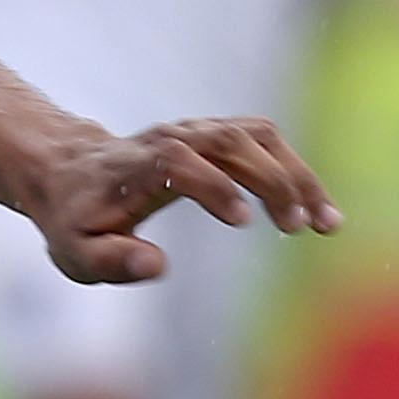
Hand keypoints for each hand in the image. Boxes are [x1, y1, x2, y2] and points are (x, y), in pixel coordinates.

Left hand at [23, 113, 342, 284]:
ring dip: (296, 175)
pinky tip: (318, 209)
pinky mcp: (217, 134)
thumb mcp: (78, 254)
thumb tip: (156, 266)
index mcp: (135, 168)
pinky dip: (297, 170)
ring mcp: (197, 131)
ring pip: (257, 137)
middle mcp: (171, 139)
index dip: (212, 185)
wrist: (72, 173)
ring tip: (326, 223)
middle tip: (299, 227)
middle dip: (271, 180)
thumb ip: (113, 261)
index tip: (244, 221)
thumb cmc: (77, 221)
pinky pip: (266, 141)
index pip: (178, 162)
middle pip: (229, 142)